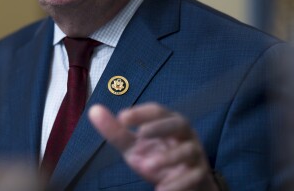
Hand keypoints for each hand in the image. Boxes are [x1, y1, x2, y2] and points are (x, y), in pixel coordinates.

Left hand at [89, 103, 218, 190]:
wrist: (183, 184)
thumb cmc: (157, 157)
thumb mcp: (135, 145)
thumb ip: (116, 131)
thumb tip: (94, 110)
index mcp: (168, 121)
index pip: (157, 110)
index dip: (140, 112)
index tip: (122, 117)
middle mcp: (184, 134)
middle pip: (179, 123)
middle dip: (160, 127)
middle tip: (140, 134)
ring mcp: (195, 154)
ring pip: (187, 151)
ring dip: (167, 158)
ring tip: (145, 166)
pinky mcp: (199, 174)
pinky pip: (193, 176)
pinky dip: (177, 183)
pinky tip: (161, 189)